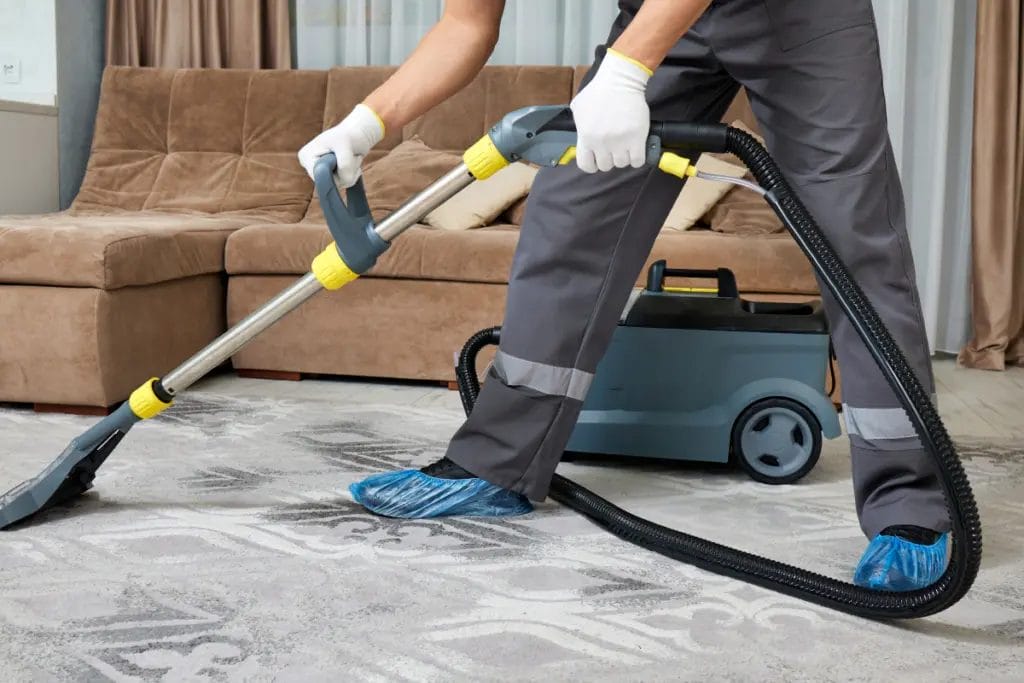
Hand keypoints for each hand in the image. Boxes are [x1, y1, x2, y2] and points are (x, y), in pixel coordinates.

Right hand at [297, 104, 384, 186]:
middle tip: (350, 155)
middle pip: (330, 183)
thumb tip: (345, 180)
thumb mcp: (345, 144)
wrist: (357, 133)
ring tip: (351, 156)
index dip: (335, 172)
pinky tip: (352, 162)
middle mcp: (310, 166)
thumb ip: (344, 164)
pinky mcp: (331, 176)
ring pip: (340, 184)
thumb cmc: (349, 134)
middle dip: (345, 171)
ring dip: (352, 172)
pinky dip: (353, 175)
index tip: (344, 156)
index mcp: (306, 156)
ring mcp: (320, 172)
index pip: (320, 177)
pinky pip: (344, 184)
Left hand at [569, 48, 651, 172]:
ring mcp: (620, 142)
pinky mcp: (637, 139)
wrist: (621, 79)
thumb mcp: (578, 108)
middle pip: (605, 165)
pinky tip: (636, 148)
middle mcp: (601, 142)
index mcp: (586, 137)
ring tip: (626, 144)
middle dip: (609, 157)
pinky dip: (637, 157)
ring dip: (624, 156)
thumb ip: (579, 126)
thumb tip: (581, 138)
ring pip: (622, 163)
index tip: (598, 157)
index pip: (586, 165)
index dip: (592, 164)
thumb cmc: (599, 91)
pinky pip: (638, 161)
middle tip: (614, 146)